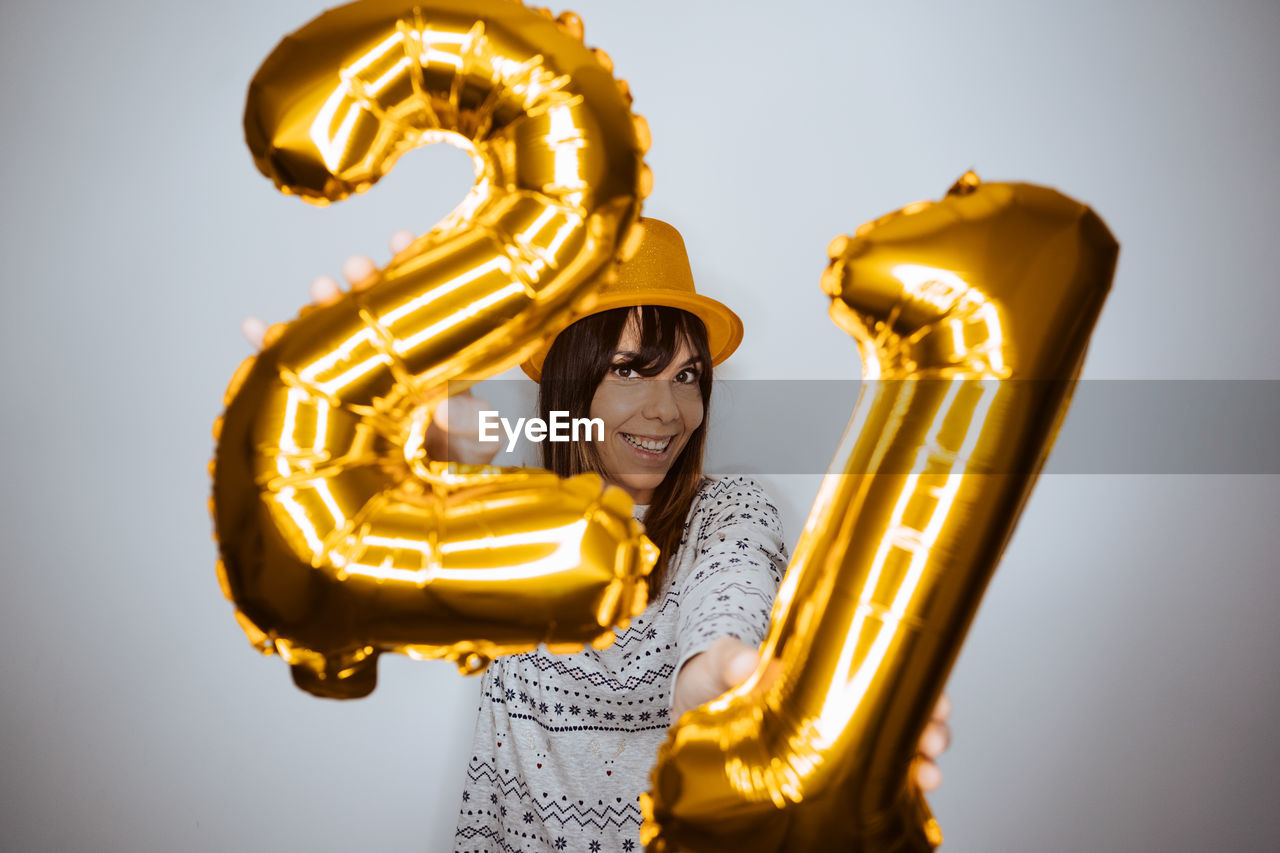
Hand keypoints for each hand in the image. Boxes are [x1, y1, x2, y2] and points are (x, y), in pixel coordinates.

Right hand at [240, 230, 498, 466]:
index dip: (409, 264)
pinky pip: (292, 366)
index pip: (418, 300)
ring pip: (334, 326)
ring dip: (324, 304)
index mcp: (431, 350)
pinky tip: (252, 327)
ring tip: (321, 290)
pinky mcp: (326, 396)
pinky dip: (270, 345)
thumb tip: (444, 412)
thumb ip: (470, 425)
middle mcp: (390, 352)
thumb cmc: (464, 453)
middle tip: (358, 269)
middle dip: (362, 280)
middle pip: (372, 304)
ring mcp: (357, 370)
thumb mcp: (477, 438)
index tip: (402, 240)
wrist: (433, 489)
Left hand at [672, 637, 951, 791]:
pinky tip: (908, 798)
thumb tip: (745, 662)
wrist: (688, 715)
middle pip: (900, 710)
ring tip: (926, 775)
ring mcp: (832, 738)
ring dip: (918, 761)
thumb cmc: (709, 681)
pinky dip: (894, 789)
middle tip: (933, 740)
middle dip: (929, 726)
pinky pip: (868, 780)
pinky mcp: (819, 772)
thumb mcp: (716, 664)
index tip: (934, 698)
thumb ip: (727, 661)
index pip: (882, 668)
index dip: (916, 683)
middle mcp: (838, 702)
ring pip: (893, 747)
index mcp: (821, 667)